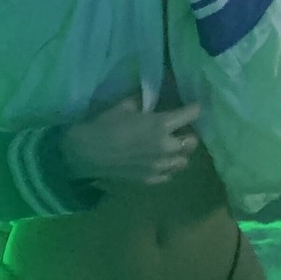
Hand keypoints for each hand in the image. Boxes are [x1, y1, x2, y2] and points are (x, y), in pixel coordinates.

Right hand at [61, 94, 201, 187]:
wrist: (86, 153)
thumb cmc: (104, 125)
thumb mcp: (124, 106)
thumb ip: (143, 103)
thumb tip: (150, 100)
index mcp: (161, 124)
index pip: (191, 114)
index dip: (194, 108)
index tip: (194, 106)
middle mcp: (166, 146)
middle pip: (192, 141)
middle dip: (188, 134)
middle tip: (179, 129)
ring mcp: (159, 166)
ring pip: (183, 161)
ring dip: (179, 152)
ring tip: (169, 147)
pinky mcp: (150, 179)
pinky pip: (168, 175)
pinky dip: (167, 167)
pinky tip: (158, 161)